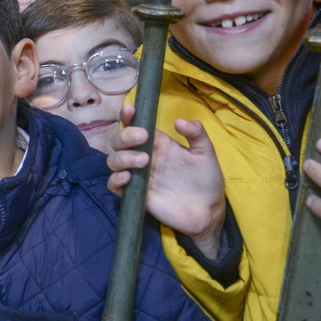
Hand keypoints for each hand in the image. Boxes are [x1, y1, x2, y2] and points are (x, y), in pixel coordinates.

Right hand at [108, 105, 227, 257]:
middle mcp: (144, 157)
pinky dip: (115, 180)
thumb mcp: (206, 153)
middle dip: (125, 136)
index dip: (128, 116)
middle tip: (142, 138)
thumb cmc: (206, 180)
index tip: (130, 109)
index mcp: (158, 144)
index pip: (136, 126)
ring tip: (143, 162)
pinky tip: (128, 177)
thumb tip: (178, 121)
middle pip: (119, 141)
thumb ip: (196, 134)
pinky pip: (114, 185)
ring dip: (122, 157)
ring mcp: (137, 176)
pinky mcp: (135, 194)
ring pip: (113, 161)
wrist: (207, 211)